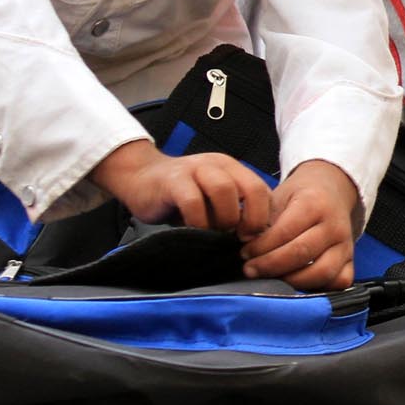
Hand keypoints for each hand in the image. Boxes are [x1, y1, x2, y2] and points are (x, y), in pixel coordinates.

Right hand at [93, 140, 269, 234]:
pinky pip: (193, 202)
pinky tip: (195, 232)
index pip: (262, 189)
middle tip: (241, 239)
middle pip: (252, 188)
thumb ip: (233, 210)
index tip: (255, 238)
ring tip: (217, 234)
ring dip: (226, 218)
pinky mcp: (173, 181)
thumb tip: (256, 238)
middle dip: (253, 219)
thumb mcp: (212, 200)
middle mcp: (218, 165)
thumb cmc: (180, 195)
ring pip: (224, 190)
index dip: (264, 216)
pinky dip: (199, 222)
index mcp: (232, 169)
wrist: (140, 177)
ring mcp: (195, 169)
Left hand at [241, 160, 361, 289]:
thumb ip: (263, 221)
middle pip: (302, 253)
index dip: (261, 247)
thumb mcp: (278, 197)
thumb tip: (245, 243)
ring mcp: (345, 245)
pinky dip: (321, 287)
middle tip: (250, 269)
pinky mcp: (351, 260)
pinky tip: (299, 283)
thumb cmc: (299, 197)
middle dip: (270, 266)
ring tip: (272, 278)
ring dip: (291, 281)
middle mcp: (334, 225)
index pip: (285, 232)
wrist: (331, 190)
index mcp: (314, 204)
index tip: (245, 253)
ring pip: (322, 272)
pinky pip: (340, 281)